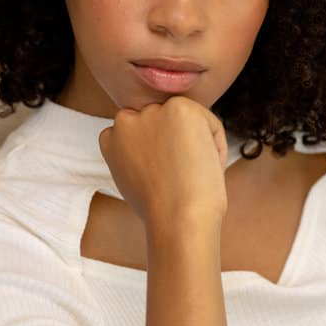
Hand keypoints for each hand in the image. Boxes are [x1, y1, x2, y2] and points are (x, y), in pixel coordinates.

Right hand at [98, 95, 228, 231]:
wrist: (176, 218)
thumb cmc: (161, 209)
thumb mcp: (134, 178)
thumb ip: (137, 153)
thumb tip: (159, 143)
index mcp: (110, 137)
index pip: (142, 131)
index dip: (160, 151)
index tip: (169, 173)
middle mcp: (126, 119)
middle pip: (163, 121)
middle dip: (176, 141)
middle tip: (183, 173)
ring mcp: (152, 111)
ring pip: (186, 119)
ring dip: (196, 141)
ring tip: (194, 172)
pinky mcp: (179, 108)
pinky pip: (209, 122)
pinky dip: (216, 143)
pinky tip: (206, 164)